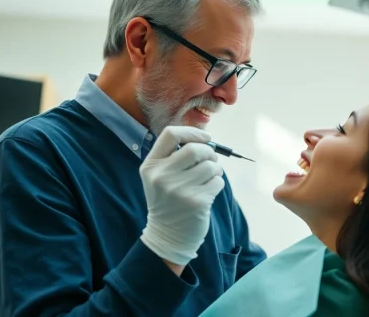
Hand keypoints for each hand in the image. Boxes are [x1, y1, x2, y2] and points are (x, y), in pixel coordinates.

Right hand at [139, 126, 225, 266]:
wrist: (167, 235)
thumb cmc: (169, 199)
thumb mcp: (160, 176)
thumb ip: (176, 156)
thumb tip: (206, 139)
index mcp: (150, 166)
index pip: (171, 135)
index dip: (192, 132)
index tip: (206, 138)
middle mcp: (161, 177)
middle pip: (194, 149)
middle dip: (209, 152)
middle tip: (211, 160)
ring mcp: (178, 190)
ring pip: (210, 166)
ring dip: (216, 169)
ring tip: (209, 178)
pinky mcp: (196, 202)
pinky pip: (217, 182)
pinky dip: (217, 183)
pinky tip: (208, 191)